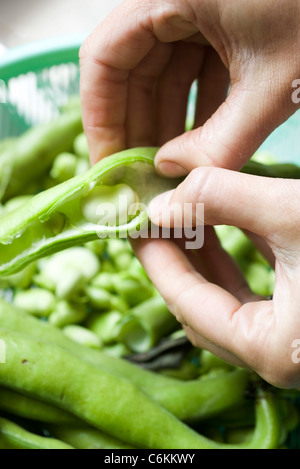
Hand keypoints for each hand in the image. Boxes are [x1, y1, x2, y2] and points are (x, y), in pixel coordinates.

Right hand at [79, 0, 299, 171]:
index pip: (104, 58)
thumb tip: (173, 173)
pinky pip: (194, 63)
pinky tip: (204, 140)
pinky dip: (198, 102)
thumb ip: (221, 140)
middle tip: (144, 178)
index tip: (111, 166)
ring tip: (173, 169)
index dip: (102, 118)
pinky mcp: (220, 15)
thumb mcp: (274, 83)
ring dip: (169, 120)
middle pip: (132, 68)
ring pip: (164, 69)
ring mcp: (196, 3)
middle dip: (139, 127)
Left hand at [132, 167, 299, 388]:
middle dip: (174, 259)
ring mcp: (287, 345)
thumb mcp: (293, 211)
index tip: (134, 223)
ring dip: (200, 261)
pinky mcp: (297, 327)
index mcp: (270, 348)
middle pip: (198, 308)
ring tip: (180, 219)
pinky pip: (249, 300)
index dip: (157, 259)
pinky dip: (231, 265)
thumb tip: (162, 202)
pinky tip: (222, 230)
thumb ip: (225, 199)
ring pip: (222, 304)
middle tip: (153, 219)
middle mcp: (275, 358)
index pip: (187, 303)